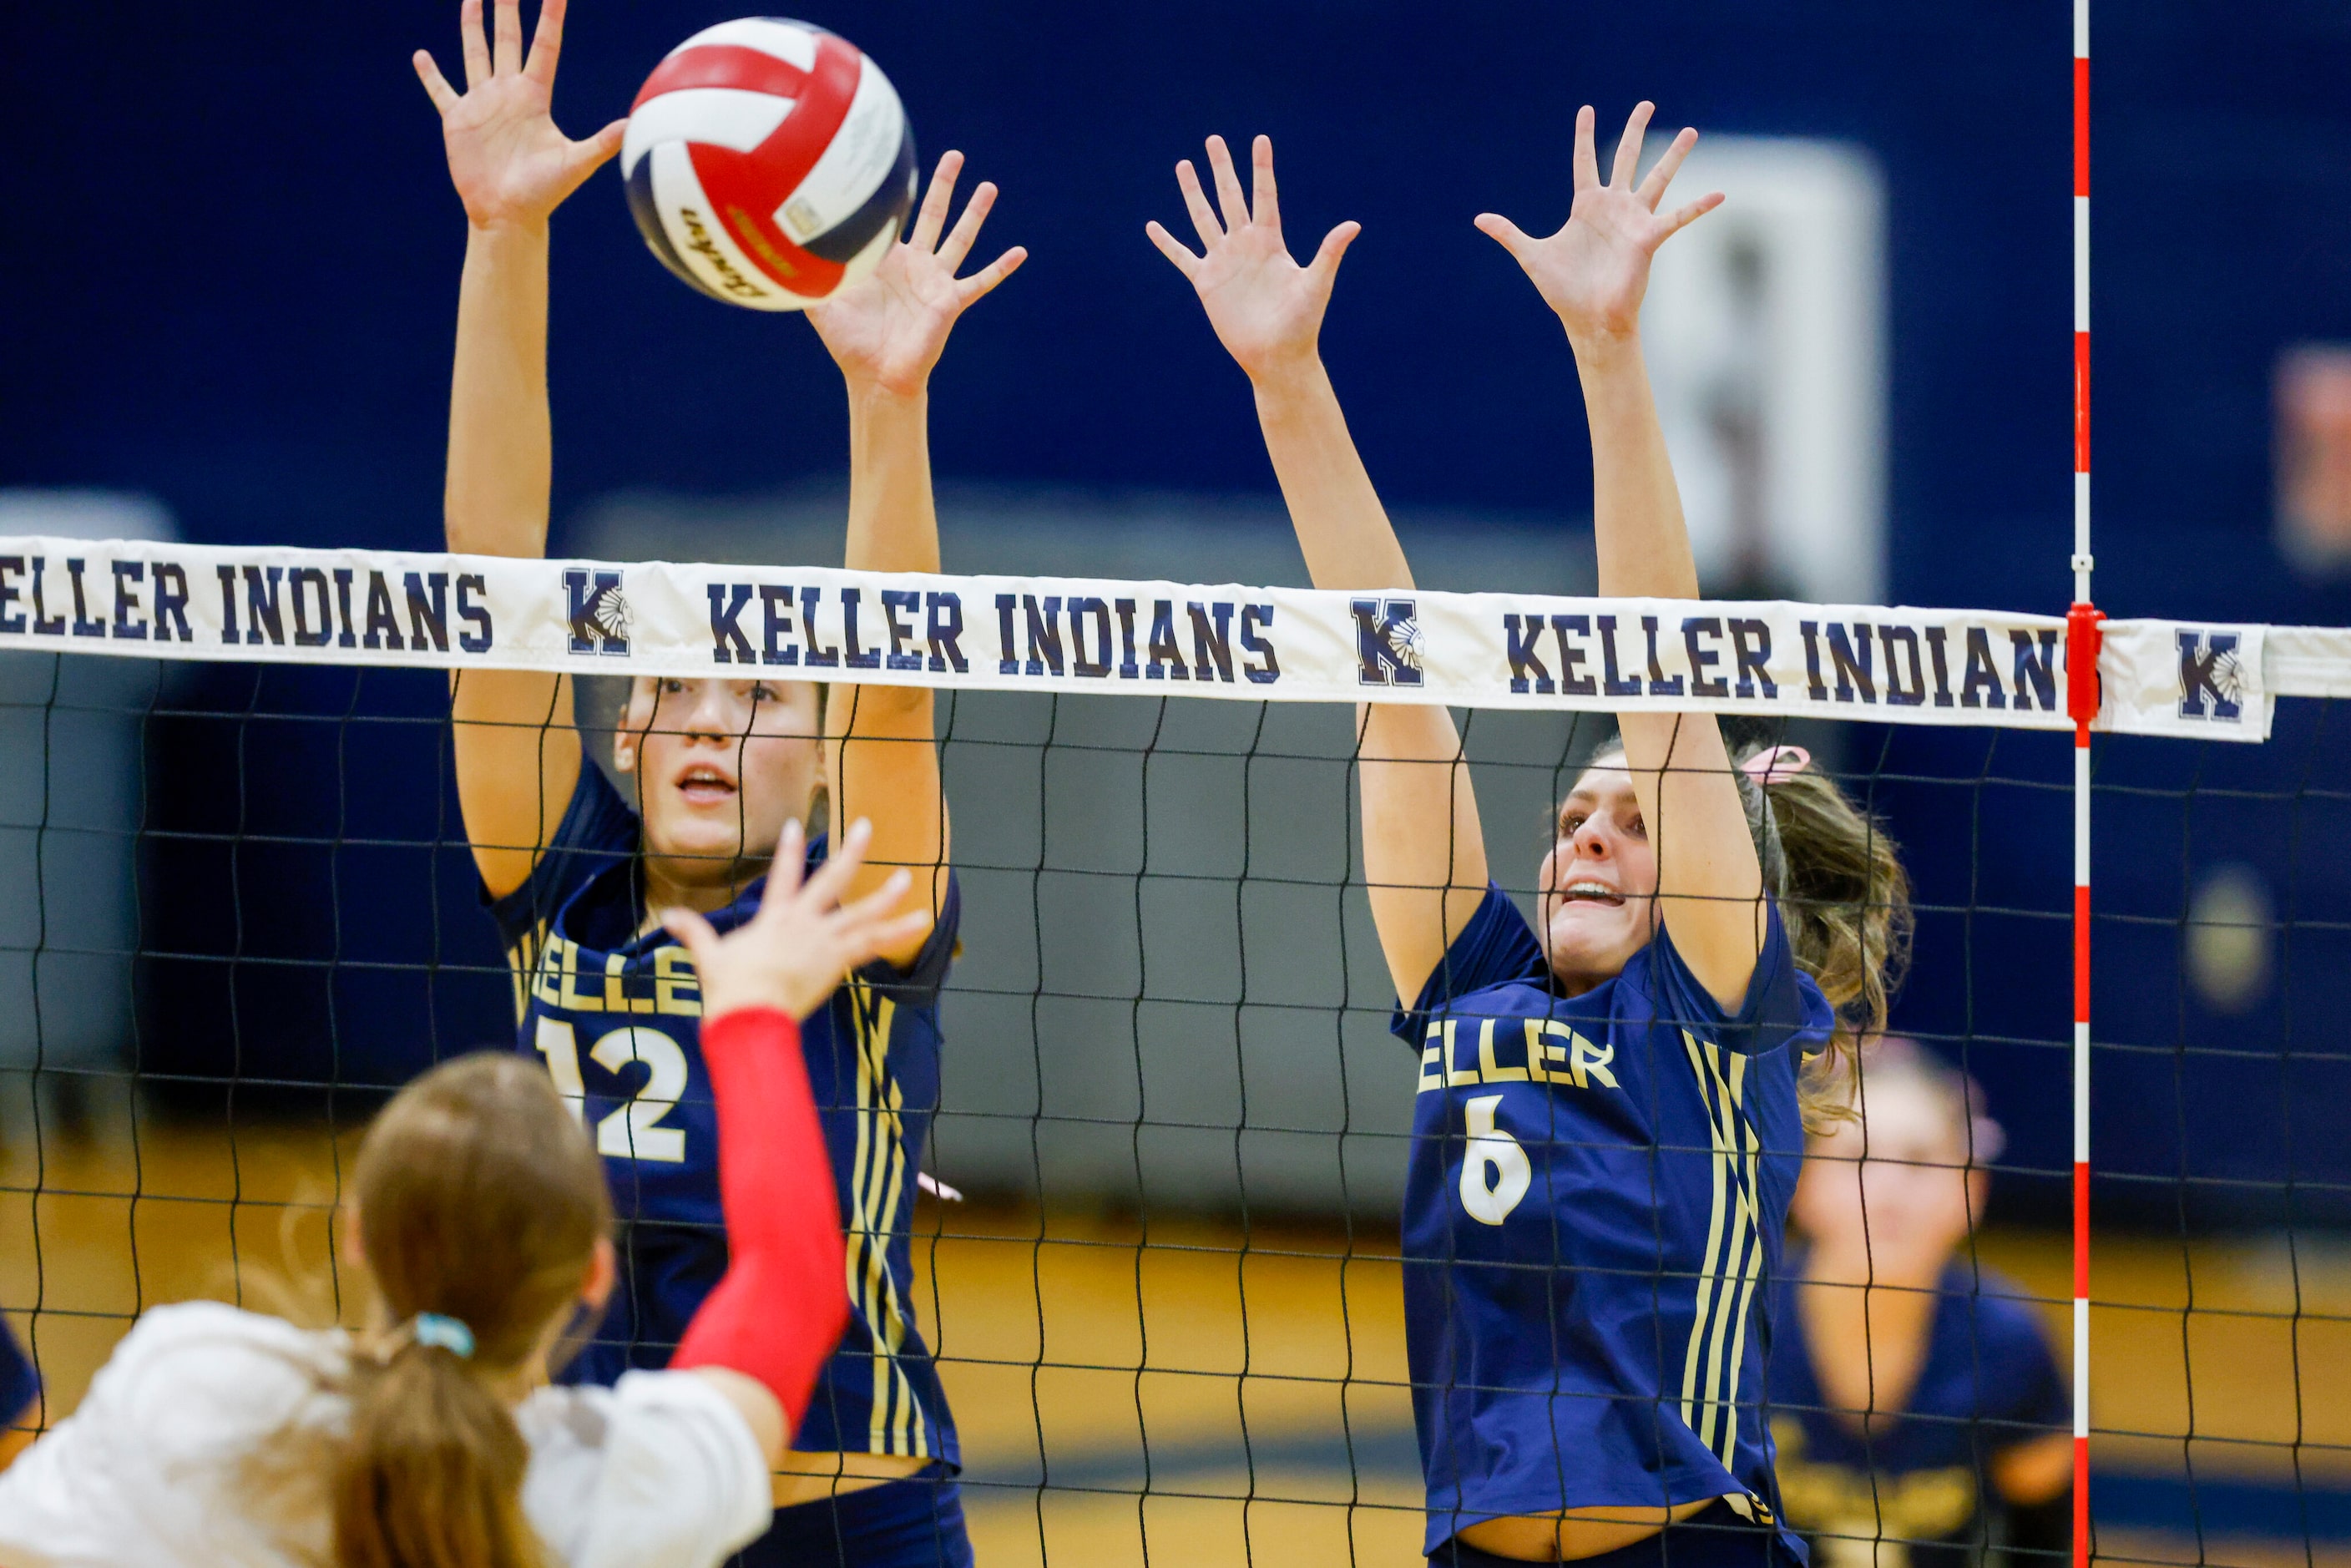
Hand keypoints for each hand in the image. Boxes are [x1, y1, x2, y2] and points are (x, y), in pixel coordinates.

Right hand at [414, 0, 624, 230]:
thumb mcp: (574, 164)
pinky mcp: (458, 120)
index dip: (550, 17)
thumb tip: (631, 125)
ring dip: (473, 27)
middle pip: (508, 40)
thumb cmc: (544, 193)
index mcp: (535, 96)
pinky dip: (430, 74)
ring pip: (476, 54)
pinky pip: (441, 90)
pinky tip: (421, 55)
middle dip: (506, 10)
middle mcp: (508, 93)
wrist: (508, 214)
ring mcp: (482, 103)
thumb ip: (600, 143)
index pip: (545, 46)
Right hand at [662, 819, 930, 1019]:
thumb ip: (694, 934)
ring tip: (907, 878)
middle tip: (865, 825)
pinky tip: (922, 921)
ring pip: (862, 911)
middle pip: (832, 879)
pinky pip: (874, 944)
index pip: (783, 874)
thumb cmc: (729, 990)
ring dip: (887, 894)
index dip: (789, 849)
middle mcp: (803, 922)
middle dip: (851, 851)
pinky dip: (898, 932)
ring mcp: (824, 940)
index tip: (796, 825)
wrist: (750, 1017)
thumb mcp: (709, 957)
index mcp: (774, 918)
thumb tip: (665, 919)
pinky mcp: (838, 962)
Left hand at [807, 152, 1026, 397]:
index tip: (897, 160)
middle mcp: (916, 266)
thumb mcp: (821, 303)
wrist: (874, 376)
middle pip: (935, 216)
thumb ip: (806, 275)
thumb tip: (776, 250)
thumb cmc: (850, 343)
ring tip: (989, 187)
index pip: (895, 218)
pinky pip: (980, 282)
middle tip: (956, 154)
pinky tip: (1020, 252)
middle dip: (945, 185)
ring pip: (961, 239)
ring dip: (975, 214)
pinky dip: (1000, 268)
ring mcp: (936, 282)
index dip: (896, 194)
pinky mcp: (951, 302)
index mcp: (889, 261)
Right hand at [1147, 135, 1358, 385]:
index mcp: (1271, 242)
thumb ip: (1329, 252)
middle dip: (1222, 169)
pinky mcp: (1207, 282)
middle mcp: (1246, 246)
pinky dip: (1167, 243)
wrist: (1277, 356)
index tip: (1260, 140)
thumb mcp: (1316, 284)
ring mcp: (1224, 262)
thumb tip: (1353, 225)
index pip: (1265, 196)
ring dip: (1193, 193)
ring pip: (1204, 218)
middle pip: (1230, 197)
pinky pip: (1182, 257)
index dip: (1262, 168)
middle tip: (1213, 139)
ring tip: (1184, 166)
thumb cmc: (1302, 323)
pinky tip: (1152, 226)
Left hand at [1475, 103, 1720, 347]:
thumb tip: (1478, 219)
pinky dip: (1698, 207)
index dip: (1585, 136)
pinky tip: (1720, 194)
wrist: (1587, 319)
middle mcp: (1613, 208)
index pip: (1585, 162)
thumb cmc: (1563, 291)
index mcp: (1586, 206)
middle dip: (1635, 130)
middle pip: (1626, 158)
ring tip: (1692, 131)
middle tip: (1646, 103)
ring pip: (1657, 179)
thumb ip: (1509, 233)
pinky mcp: (1648, 238)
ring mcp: (1633, 221)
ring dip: (1674, 155)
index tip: (1587, 109)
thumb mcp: (1531, 255)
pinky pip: (1678, 218)